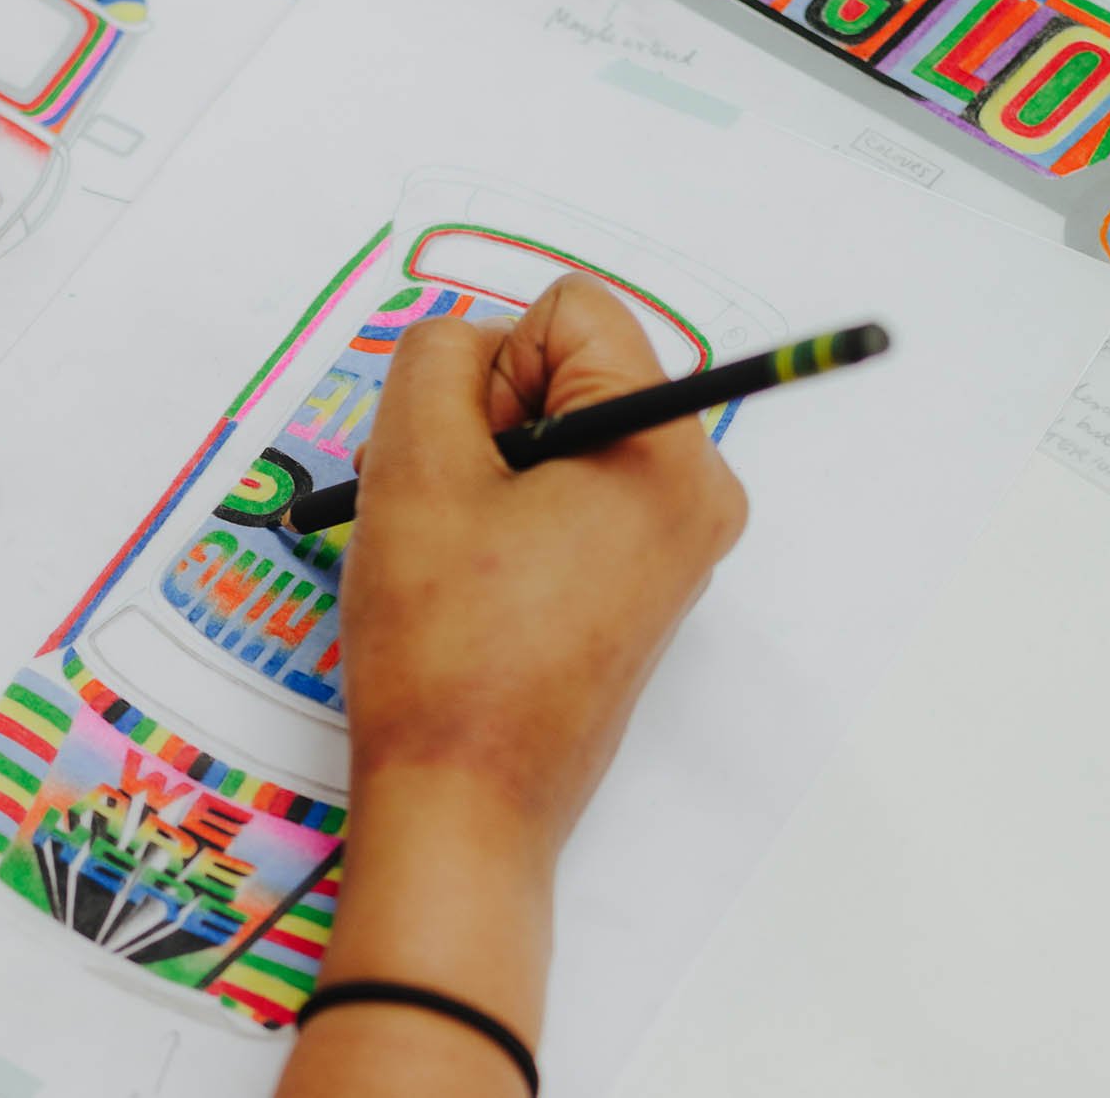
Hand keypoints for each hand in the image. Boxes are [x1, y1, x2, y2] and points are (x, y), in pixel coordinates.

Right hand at [342, 271, 745, 856]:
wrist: (464, 800)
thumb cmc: (443, 644)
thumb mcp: (413, 465)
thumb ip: (436, 359)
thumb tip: (470, 342)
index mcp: (665, 450)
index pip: (572, 310)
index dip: (491, 365)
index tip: (466, 456)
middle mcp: (697, 490)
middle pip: (573, 368)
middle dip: (488, 418)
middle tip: (443, 506)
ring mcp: (675, 544)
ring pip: (560, 433)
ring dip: (486, 468)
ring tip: (447, 549)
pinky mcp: (641, 585)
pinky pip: (570, 495)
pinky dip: (508, 513)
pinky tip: (467, 575)